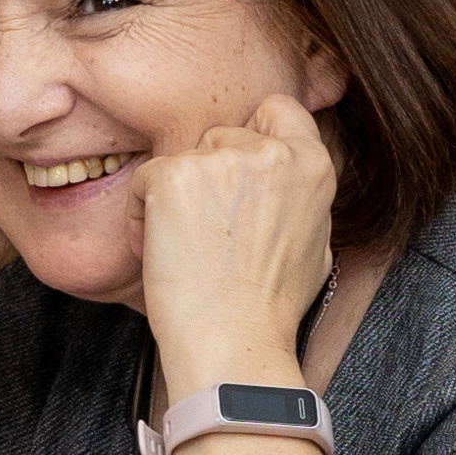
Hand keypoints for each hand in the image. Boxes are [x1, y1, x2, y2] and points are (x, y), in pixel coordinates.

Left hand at [127, 94, 336, 393]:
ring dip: (172, 199)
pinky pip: (144, 181)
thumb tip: (286, 184)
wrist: (234, 344)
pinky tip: (157, 254)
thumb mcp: (315, 245)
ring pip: (180, 160)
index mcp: (313, 166)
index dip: (253, 134)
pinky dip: (139, 216)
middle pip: (220, 136)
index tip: (236, 172)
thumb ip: (301, 200)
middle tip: (206, 234)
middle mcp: (271, 153)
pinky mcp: (174, 176)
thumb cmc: (270, 309)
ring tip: (184, 252)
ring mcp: (221, 160)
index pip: (278, 109)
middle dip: (206, 177)